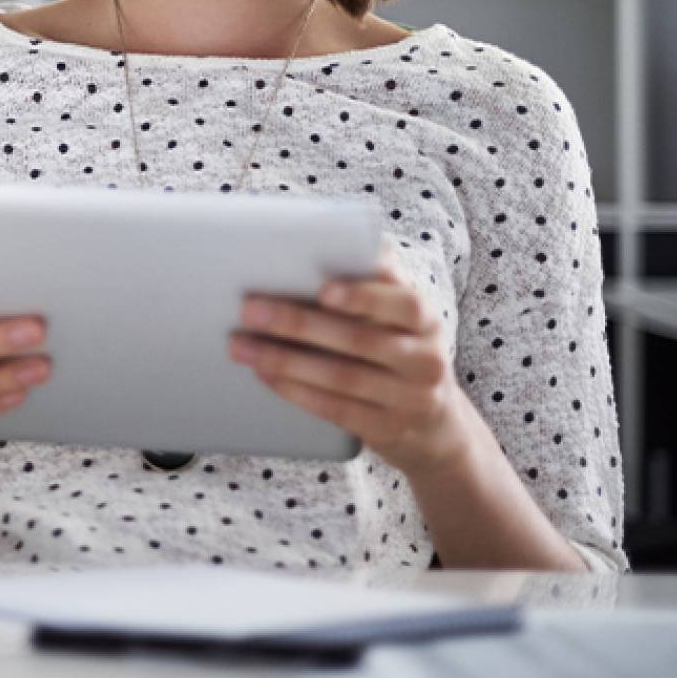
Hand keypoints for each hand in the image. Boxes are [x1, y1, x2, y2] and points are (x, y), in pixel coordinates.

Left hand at [227, 240, 474, 479]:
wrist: (434, 423)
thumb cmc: (397, 349)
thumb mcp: (397, 319)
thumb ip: (370, 286)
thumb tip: (310, 248)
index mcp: (426, 319)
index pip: (403, 303)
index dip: (364, 296)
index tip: (323, 289)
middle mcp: (426, 359)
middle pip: (359, 339)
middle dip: (298, 323)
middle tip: (249, 310)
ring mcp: (412, 399)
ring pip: (342, 377)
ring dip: (285, 360)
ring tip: (242, 346)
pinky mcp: (389, 429)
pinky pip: (337, 409)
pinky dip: (296, 390)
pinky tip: (266, 374)